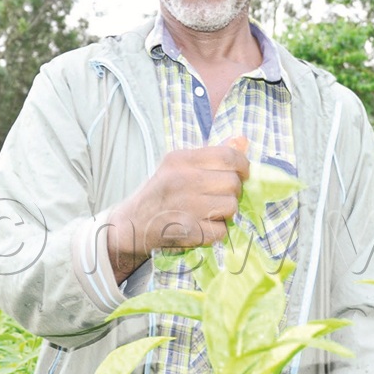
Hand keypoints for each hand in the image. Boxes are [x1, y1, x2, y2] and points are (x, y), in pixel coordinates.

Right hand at [107, 140, 248, 281]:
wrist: (130, 225)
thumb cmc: (160, 193)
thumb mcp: (177, 166)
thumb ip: (209, 156)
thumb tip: (243, 142)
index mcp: (181, 159)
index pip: (228, 156)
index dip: (243, 166)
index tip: (243, 174)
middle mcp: (183, 180)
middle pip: (233, 183)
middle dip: (233, 192)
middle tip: (221, 197)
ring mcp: (186, 206)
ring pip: (231, 207)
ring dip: (225, 213)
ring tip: (209, 212)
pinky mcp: (188, 231)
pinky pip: (221, 230)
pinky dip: (216, 232)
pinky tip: (202, 227)